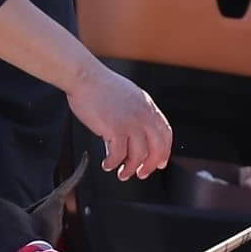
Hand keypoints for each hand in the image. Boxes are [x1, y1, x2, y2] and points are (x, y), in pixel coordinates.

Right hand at [66, 59, 172, 179]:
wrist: (85, 78)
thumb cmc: (100, 86)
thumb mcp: (128, 96)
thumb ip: (136, 113)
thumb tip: (135, 132)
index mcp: (147, 106)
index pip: (165, 133)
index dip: (164, 151)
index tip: (160, 162)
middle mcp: (143, 115)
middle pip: (157, 148)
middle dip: (150, 165)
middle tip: (141, 173)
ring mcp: (131, 123)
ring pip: (139, 155)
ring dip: (130, 168)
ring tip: (122, 173)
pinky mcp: (115, 130)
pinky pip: (118, 155)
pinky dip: (113, 163)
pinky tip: (107, 164)